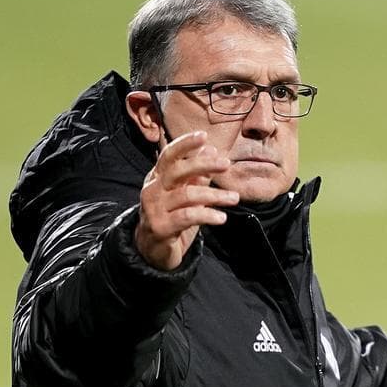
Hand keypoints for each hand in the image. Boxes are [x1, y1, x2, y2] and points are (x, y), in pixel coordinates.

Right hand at [135, 131, 238, 269]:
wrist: (152, 250)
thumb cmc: (172, 217)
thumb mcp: (186, 194)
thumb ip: (197, 175)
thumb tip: (211, 150)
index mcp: (158, 177)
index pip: (169, 155)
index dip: (185, 144)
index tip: (204, 136)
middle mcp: (153, 190)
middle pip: (177, 171)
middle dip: (203, 164)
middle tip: (226, 164)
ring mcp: (154, 209)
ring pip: (187, 195)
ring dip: (214, 195)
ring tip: (234, 198)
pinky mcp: (160, 227)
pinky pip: (187, 217)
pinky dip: (207, 215)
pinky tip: (221, 217)